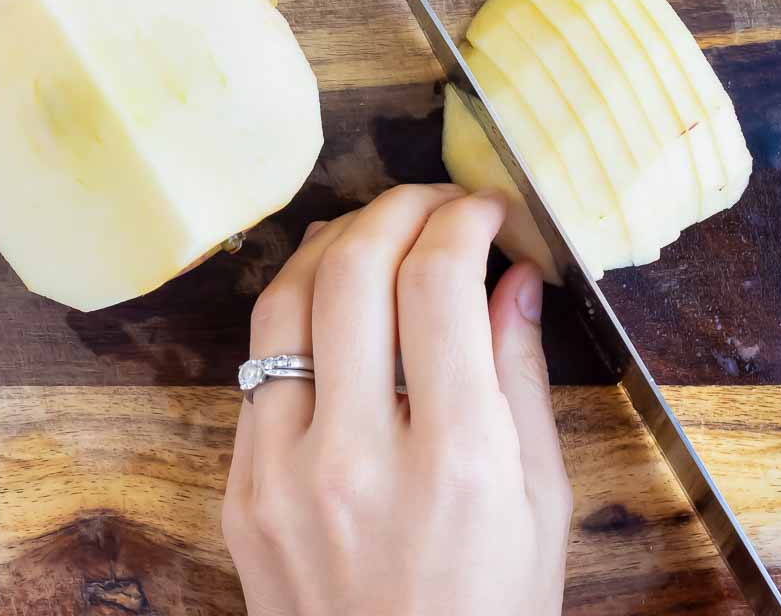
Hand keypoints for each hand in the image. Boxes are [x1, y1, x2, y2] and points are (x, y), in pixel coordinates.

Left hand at [223, 184, 570, 615]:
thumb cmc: (488, 615)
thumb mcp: (540, 510)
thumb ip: (521, 382)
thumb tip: (513, 278)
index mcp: (455, 463)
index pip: (439, 283)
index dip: (464, 218)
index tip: (489, 211)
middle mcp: (359, 457)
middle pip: (355, 269)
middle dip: (400, 208)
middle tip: (437, 204)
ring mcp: (283, 475)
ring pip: (285, 302)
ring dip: (334, 243)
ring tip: (377, 232)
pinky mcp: (240, 492)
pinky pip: (259, 368)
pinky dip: (299, 315)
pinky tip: (335, 306)